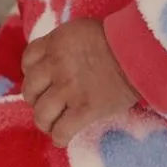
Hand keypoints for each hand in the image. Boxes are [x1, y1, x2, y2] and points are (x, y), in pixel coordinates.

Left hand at [21, 19, 138, 147]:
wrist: (139, 51)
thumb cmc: (117, 37)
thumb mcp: (82, 29)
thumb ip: (65, 43)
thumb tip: (60, 58)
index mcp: (55, 43)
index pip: (28, 60)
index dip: (31, 73)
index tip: (42, 80)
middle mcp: (56, 66)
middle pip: (30, 89)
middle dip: (35, 99)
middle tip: (47, 103)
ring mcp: (68, 89)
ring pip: (41, 114)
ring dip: (45, 122)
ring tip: (52, 124)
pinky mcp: (84, 110)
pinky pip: (61, 131)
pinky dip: (59, 137)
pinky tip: (63, 137)